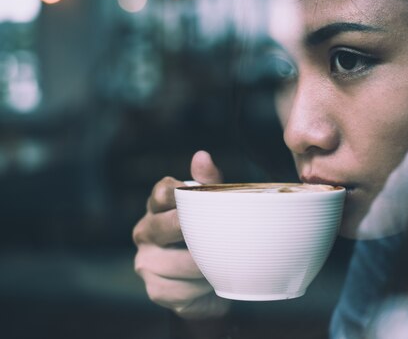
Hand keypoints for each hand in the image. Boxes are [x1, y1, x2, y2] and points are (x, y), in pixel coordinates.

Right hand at [133, 151, 230, 318]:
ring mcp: (146, 262)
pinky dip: (199, 288)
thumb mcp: (214, 206)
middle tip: (218, 235)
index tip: (198, 196)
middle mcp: (145, 231)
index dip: (179, 193)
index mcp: (158, 206)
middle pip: (165, 226)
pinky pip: (179, 289)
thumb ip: (209, 183)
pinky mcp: (155, 289)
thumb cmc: (210, 234)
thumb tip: (201, 156)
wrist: (212, 283)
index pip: (161, 193)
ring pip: (176, 262)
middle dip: (194, 232)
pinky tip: (210, 283)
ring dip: (204, 265)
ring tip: (222, 263)